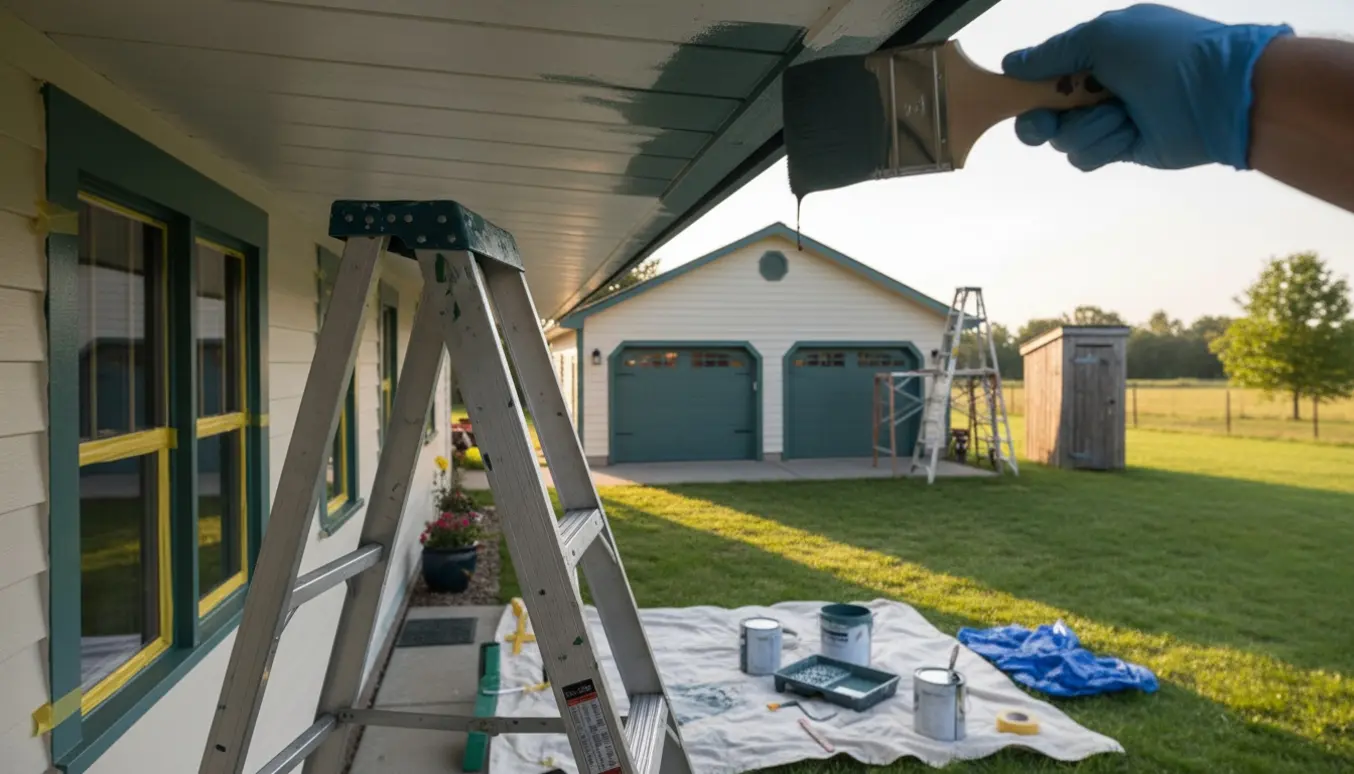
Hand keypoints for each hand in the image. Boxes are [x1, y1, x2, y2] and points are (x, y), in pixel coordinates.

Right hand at [1001, 4, 1292, 170]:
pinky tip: (1129, 131)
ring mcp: (1108, 118)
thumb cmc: (1163, 54)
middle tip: (1049, 119)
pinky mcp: (1120, 148)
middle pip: (1043, 111)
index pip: (1044, 72)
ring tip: (1122, 114)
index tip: (1016, 93)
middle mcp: (1098, 86)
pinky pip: (1086, 156)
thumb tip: (1012, 64)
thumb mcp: (1104, 36)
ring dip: (1088, 127)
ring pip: (1063, 138)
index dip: (1026, 85)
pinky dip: (1104, 144)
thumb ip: (1054, 52)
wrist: (1219, 94)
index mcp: (1094, 52)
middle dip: (1042, 118)